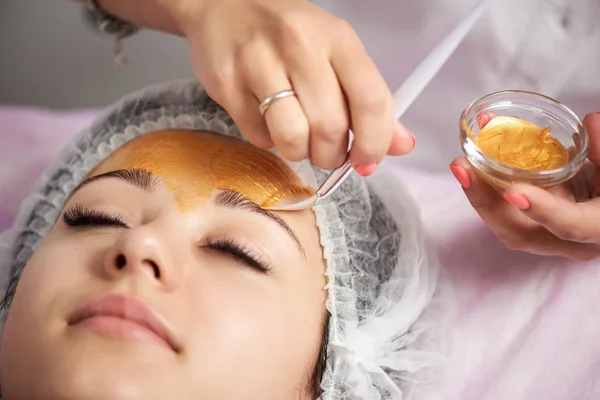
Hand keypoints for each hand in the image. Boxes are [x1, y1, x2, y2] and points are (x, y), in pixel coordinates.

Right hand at [178, 0, 414, 173]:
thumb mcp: (336, 53)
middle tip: (327, 153)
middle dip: (332, 156)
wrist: (225, 4)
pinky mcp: (227, 83)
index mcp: (337, 38)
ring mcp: (259, 63)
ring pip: (292, 137)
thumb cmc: (289, 34)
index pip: (372, 100)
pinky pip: (258, 136)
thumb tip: (402, 145)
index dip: (375, 142)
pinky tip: (267, 120)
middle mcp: (299, 45)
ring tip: (297, 139)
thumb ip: (369, 99)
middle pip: (330, 127)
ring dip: (299, 153)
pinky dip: (268, 141)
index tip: (367, 160)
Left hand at [449, 112, 599, 260]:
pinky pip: (504, 215)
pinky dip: (487, 190)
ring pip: (505, 225)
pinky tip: (472, 166)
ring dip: (480, 193)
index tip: (514, 192)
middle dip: (486, 200)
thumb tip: (591, 122)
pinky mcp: (534, 227)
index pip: (569, 226)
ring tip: (462, 165)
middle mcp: (572, 244)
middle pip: (519, 231)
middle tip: (462, 167)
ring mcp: (549, 239)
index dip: (542, 211)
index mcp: (599, 229)